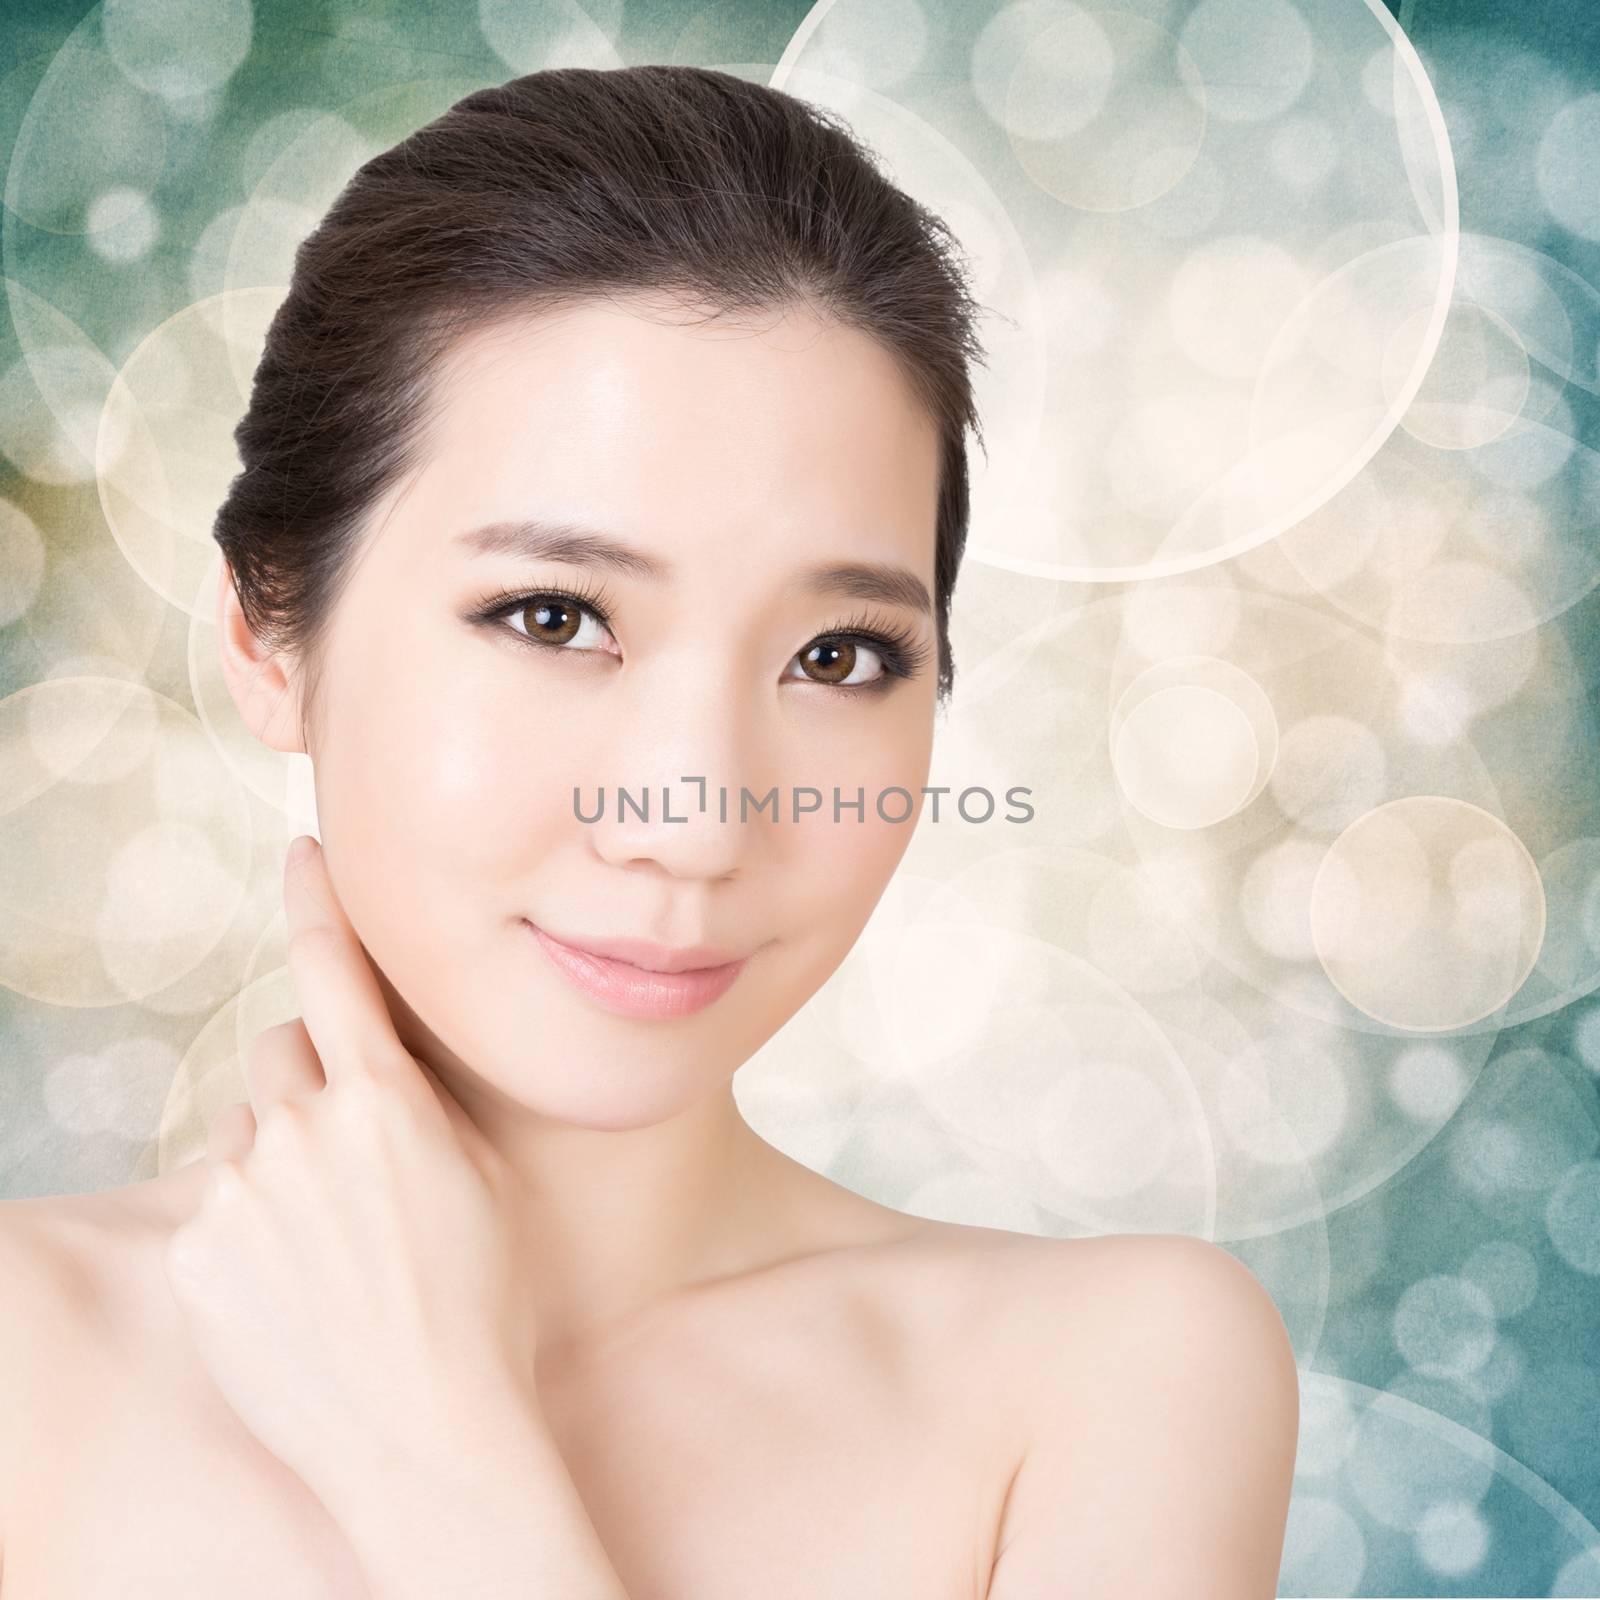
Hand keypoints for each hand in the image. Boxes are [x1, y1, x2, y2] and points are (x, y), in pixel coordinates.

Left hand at [165, 835, 541, 1510]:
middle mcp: (304, 1128)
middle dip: (309, 1079)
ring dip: (278, 1153)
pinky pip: (217, 1202)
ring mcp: (243, 1190)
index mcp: (386, 1099)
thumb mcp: (485, 1176)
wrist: (427, 1430)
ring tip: (330, 1235)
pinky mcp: (200, 1253)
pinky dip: (249, 1222)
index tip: (301, 850)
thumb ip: (422, 1103)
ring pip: (247, 1128)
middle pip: (281, 1052)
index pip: (339, 966)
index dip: (318, 898)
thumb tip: (378, 1063)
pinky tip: (297, 1281)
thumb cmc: (485, 1301)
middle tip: (351, 1152)